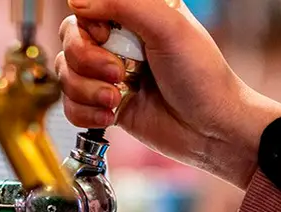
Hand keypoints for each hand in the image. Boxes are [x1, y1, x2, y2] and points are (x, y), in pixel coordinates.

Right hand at [56, 0, 280, 187]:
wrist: (213, 131)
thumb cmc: (203, 78)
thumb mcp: (170, 27)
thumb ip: (124, 3)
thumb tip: (77, 2)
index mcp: (137, 14)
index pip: (86, 8)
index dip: (89, 25)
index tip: (108, 37)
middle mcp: (121, 40)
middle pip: (70, 38)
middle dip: (87, 60)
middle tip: (119, 74)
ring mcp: (112, 74)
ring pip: (67, 72)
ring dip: (87, 89)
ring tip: (117, 99)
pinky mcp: (108, 105)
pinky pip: (70, 104)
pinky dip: (84, 112)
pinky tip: (110, 115)